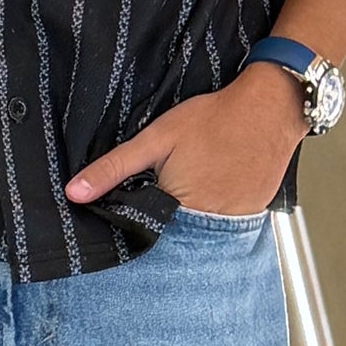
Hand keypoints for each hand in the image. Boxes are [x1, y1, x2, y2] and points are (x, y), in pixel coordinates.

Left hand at [66, 65, 305, 215]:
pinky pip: (228, 226)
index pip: (145, 233)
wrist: (270, 107)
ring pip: (202, 234)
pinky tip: (216, 187)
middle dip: (164, 224)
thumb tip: (75, 193)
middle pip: (175, 238)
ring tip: (196, 185)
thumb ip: (115, 167)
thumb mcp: (156, 137)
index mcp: (178, 209)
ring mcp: (235, 223)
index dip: (136, 222)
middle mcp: (208, 225)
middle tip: (171, 188)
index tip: (134, 208)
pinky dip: (218, 215)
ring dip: (192, 222)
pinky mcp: (254, 215)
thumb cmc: (213, 118)